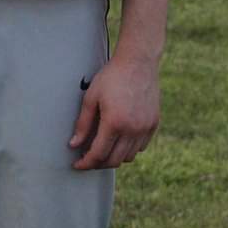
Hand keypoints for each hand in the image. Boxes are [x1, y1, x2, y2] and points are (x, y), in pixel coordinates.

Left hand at [69, 52, 160, 169]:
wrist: (138, 62)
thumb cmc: (111, 77)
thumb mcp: (91, 97)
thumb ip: (83, 124)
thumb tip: (74, 145)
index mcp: (114, 122)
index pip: (98, 154)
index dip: (85, 163)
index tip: (77, 165)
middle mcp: (132, 129)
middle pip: (114, 160)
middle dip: (98, 164)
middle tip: (87, 159)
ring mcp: (145, 128)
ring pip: (128, 157)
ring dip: (114, 157)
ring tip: (102, 149)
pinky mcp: (154, 124)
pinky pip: (140, 147)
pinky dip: (128, 149)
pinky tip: (119, 140)